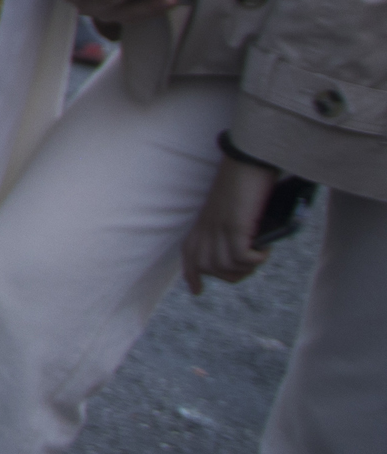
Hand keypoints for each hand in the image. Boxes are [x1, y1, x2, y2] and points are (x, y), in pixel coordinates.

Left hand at [183, 155, 282, 292]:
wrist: (246, 162)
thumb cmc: (245, 186)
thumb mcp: (232, 212)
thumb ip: (231, 232)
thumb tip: (244, 254)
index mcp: (200, 224)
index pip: (189, 257)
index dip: (192, 276)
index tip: (197, 292)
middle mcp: (205, 229)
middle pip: (210, 269)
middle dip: (233, 275)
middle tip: (253, 262)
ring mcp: (218, 228)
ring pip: (226, 267)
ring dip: (247, 267)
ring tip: (260, 254)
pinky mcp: (233, 226)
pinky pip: (241, 257)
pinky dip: (256, 258)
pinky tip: (265, 248)